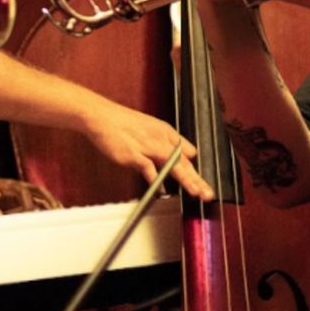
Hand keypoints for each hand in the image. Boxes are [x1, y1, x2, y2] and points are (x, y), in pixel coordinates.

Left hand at [0, 177, 59, 215]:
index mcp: (8, 184)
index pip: (23, 192)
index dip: (28, 202)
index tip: (31, 213)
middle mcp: (17, 187)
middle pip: (38, 190)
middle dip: (48, 199)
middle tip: (58, 209)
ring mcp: (19, 193)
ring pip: (40, 196)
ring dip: (50, 203)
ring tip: (61, 212)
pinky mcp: (18, 200)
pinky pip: (36, 202)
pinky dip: (45, 208)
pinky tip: (52, 215)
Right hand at [83, 101, 214, 201]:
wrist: (102, 117)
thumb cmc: (123, 124)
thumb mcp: (151, 128)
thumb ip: (167, 142)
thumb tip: (185, 155)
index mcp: (165, 132)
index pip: (186, 154)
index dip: (195, 171)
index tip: (204, 186)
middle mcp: (160, 139)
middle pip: (183, 161)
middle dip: (196, 179)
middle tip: (207, 193)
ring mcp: (147, 146)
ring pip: (172, 164)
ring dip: (185, 179)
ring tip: (195, 192)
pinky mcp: (133, 154)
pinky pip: (148, 168)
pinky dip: (155, 179)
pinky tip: (161, 190)